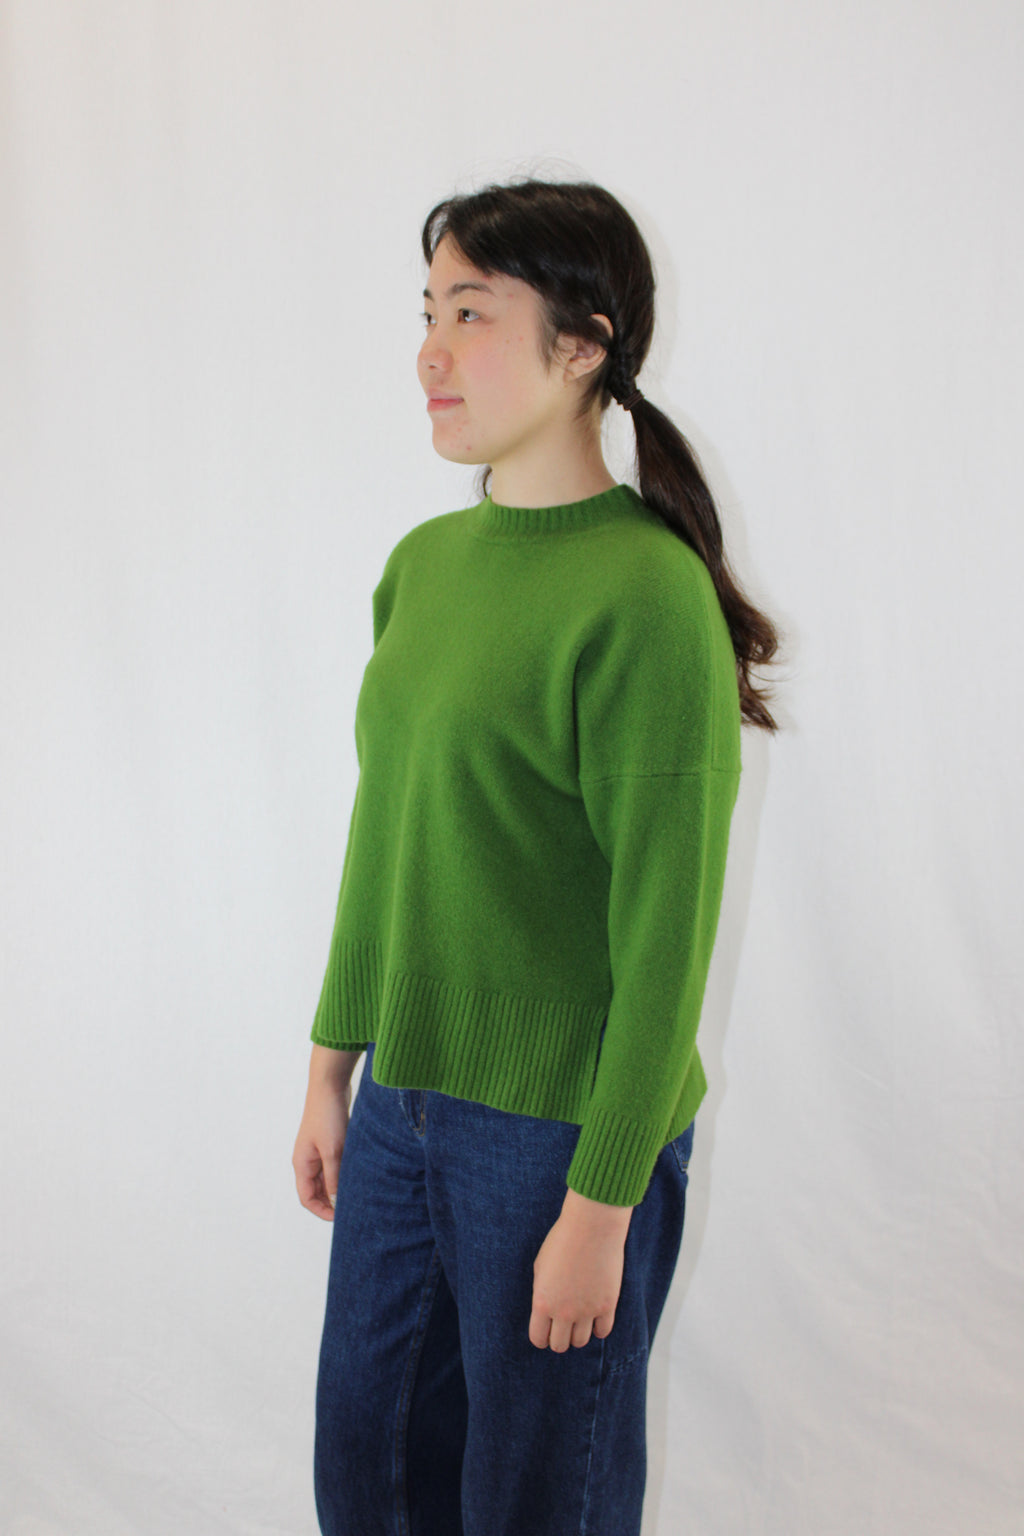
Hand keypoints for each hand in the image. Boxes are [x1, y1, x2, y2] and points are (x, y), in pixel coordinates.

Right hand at [292, 1071, 351, 1220]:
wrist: (330, 1085)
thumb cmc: (328, 1117)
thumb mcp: (333, 1151)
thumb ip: (334, 1179)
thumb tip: (337, 1203)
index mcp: (302, 1164)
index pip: (307, 1198)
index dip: (322, 1211)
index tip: (341, 1218)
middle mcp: (307, 1160)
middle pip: (316, 1191)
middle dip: (332, 1202)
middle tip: (353, 1209)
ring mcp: (318, 1151)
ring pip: (327, 1179)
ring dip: (339, 1187)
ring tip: (357, 1194)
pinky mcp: (329, 1142)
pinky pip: (334, 1165)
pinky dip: (344, 1173)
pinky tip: (358, 1176)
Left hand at [529, 1189, 632, 1350]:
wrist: (592, 1226)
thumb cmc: (563, 1240)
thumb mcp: (541, 1266)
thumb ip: (542, 1292)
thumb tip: (546, 1311)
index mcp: (542, 1302)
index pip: (538, 1339)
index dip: (541, 1336)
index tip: (546, 1329)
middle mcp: (564, 1311)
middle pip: (560, 1345)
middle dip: (559, 1337)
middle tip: (563, 1324)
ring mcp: (587, 1311)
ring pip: (581, 1342)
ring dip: (578, 1333)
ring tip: (580, 1317)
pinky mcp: (608, 1305)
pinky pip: (603, 1332)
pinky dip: (598, 1327)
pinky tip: (596, 1314)